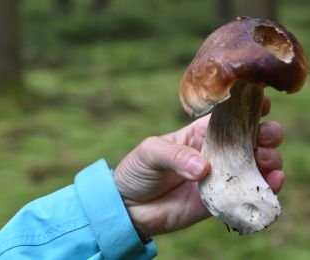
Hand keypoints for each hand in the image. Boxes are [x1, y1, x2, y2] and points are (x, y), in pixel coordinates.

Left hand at [114, 97, 283, 238]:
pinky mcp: (220, 199)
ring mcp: (219, 176)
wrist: (130, 207)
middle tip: (266, 136)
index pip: (227, 118)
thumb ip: (175, 155)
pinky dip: (265, 186)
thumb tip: (203, 168)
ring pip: (253, 164)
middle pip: (248, 139)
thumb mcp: (149, 153)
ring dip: (268, 158)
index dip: (246, 109)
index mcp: (197, 134)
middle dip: (264, 133)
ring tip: (266, 159)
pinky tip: (273, 180)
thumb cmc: (137, 171)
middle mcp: (213, 153)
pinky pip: (247, 192)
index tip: (263, 104)